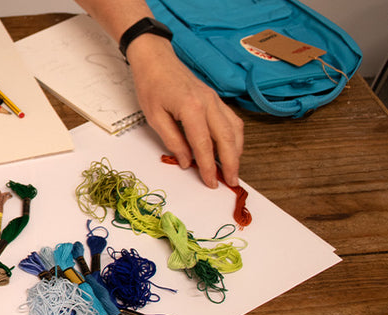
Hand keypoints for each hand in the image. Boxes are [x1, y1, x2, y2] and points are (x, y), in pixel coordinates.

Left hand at [127, 36, 243, 187]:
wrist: (156, 59)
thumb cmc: (151, 85)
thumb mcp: (154, 117)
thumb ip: (173, 140)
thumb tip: (186, 162)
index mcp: (192, 108)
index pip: (204, 145)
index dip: (208, 167)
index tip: (211, 182)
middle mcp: (209, 103)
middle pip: (227, 139)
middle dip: (231, 163)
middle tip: (232, 182)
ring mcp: (215, 100)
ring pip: (235, 129)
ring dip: (236, 151)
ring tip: (233, 169)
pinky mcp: (216, 99)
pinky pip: (232, 120)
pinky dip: (234, 137)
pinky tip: (230, 149)